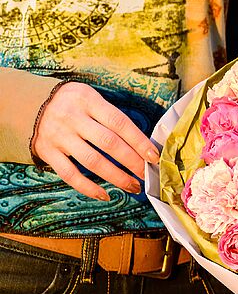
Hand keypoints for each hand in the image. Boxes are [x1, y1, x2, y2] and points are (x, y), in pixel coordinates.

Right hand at [31, 81, 160, 200]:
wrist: (27, 104)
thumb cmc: (72, 105)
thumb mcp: (90, 99)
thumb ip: (111, 117)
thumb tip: (142, 145)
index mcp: (87, 100)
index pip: (120, 123)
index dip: (139, 141)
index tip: (153, 156)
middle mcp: (72, 117)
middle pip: (109, 143)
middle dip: (132, 162)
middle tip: (146, 174)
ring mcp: (58, 135)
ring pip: (93, 161)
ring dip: (116, 177)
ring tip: (133, 186)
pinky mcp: (46, 151)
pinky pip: (70, 174)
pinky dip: (89, 188)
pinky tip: (105, 195)